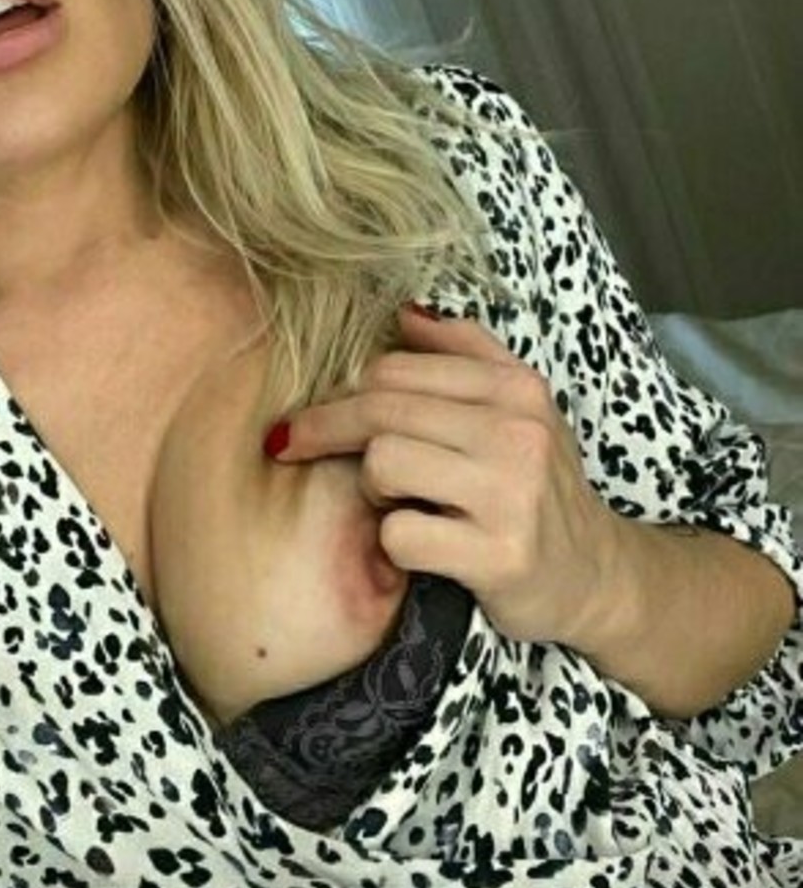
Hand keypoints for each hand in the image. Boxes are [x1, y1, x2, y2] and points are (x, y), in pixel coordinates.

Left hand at [263, 305, 621, 646]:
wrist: (595, 576)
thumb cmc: (538, 487)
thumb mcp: (520, 409)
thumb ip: (466, 352)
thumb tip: (402, 311)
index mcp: (516, 388)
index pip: (395, 367)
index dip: (338, 392)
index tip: (308, 415)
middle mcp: (518, 432)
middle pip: (381, 409)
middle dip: (325, 430)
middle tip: (292, 447)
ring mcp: (512, 494)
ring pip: (385, 463)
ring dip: (374, 490)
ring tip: (399, 502)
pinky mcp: (499, 556)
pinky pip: (400, 534)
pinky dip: (396, 545)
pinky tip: (422, 546)